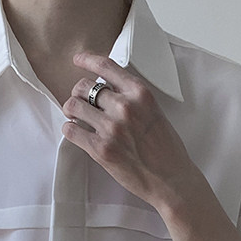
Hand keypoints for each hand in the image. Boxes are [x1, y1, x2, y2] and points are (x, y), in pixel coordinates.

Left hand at [61, 52, 200, 213]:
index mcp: (140, 94)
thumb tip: (110, 92)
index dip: (87, 60)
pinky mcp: (100, 149)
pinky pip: (71, 130)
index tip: (77, 60)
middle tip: (79, 103)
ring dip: (71, 111)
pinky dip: (69, 129)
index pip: (106, 66)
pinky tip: (75, 132)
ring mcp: (111, 128)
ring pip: (73, 106)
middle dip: (78, 93)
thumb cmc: (166, 150)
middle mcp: (124, 107)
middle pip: (84, 86)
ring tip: (75, 118)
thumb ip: (134, 99)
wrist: (170, 180)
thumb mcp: (155, 113)